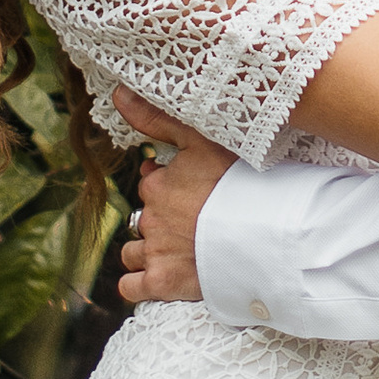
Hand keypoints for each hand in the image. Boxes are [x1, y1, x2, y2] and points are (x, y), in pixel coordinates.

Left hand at [114, 89, 236, 306]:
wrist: (261, 232)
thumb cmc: (237, 182)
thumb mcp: (200, 140)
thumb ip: (157, 118)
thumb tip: (117, 92)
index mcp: (157, 184)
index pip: (150, 184)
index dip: (167, 186)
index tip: (191, 191)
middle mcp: (149, 218)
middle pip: (144, 218)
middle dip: (160, 219)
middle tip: (193, 221)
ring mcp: (154, 252)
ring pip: (133, 251)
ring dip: (146, 251)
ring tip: (177, 249)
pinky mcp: (162, 283)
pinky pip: (131, 286)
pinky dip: (139, 283)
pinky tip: (156, 276)